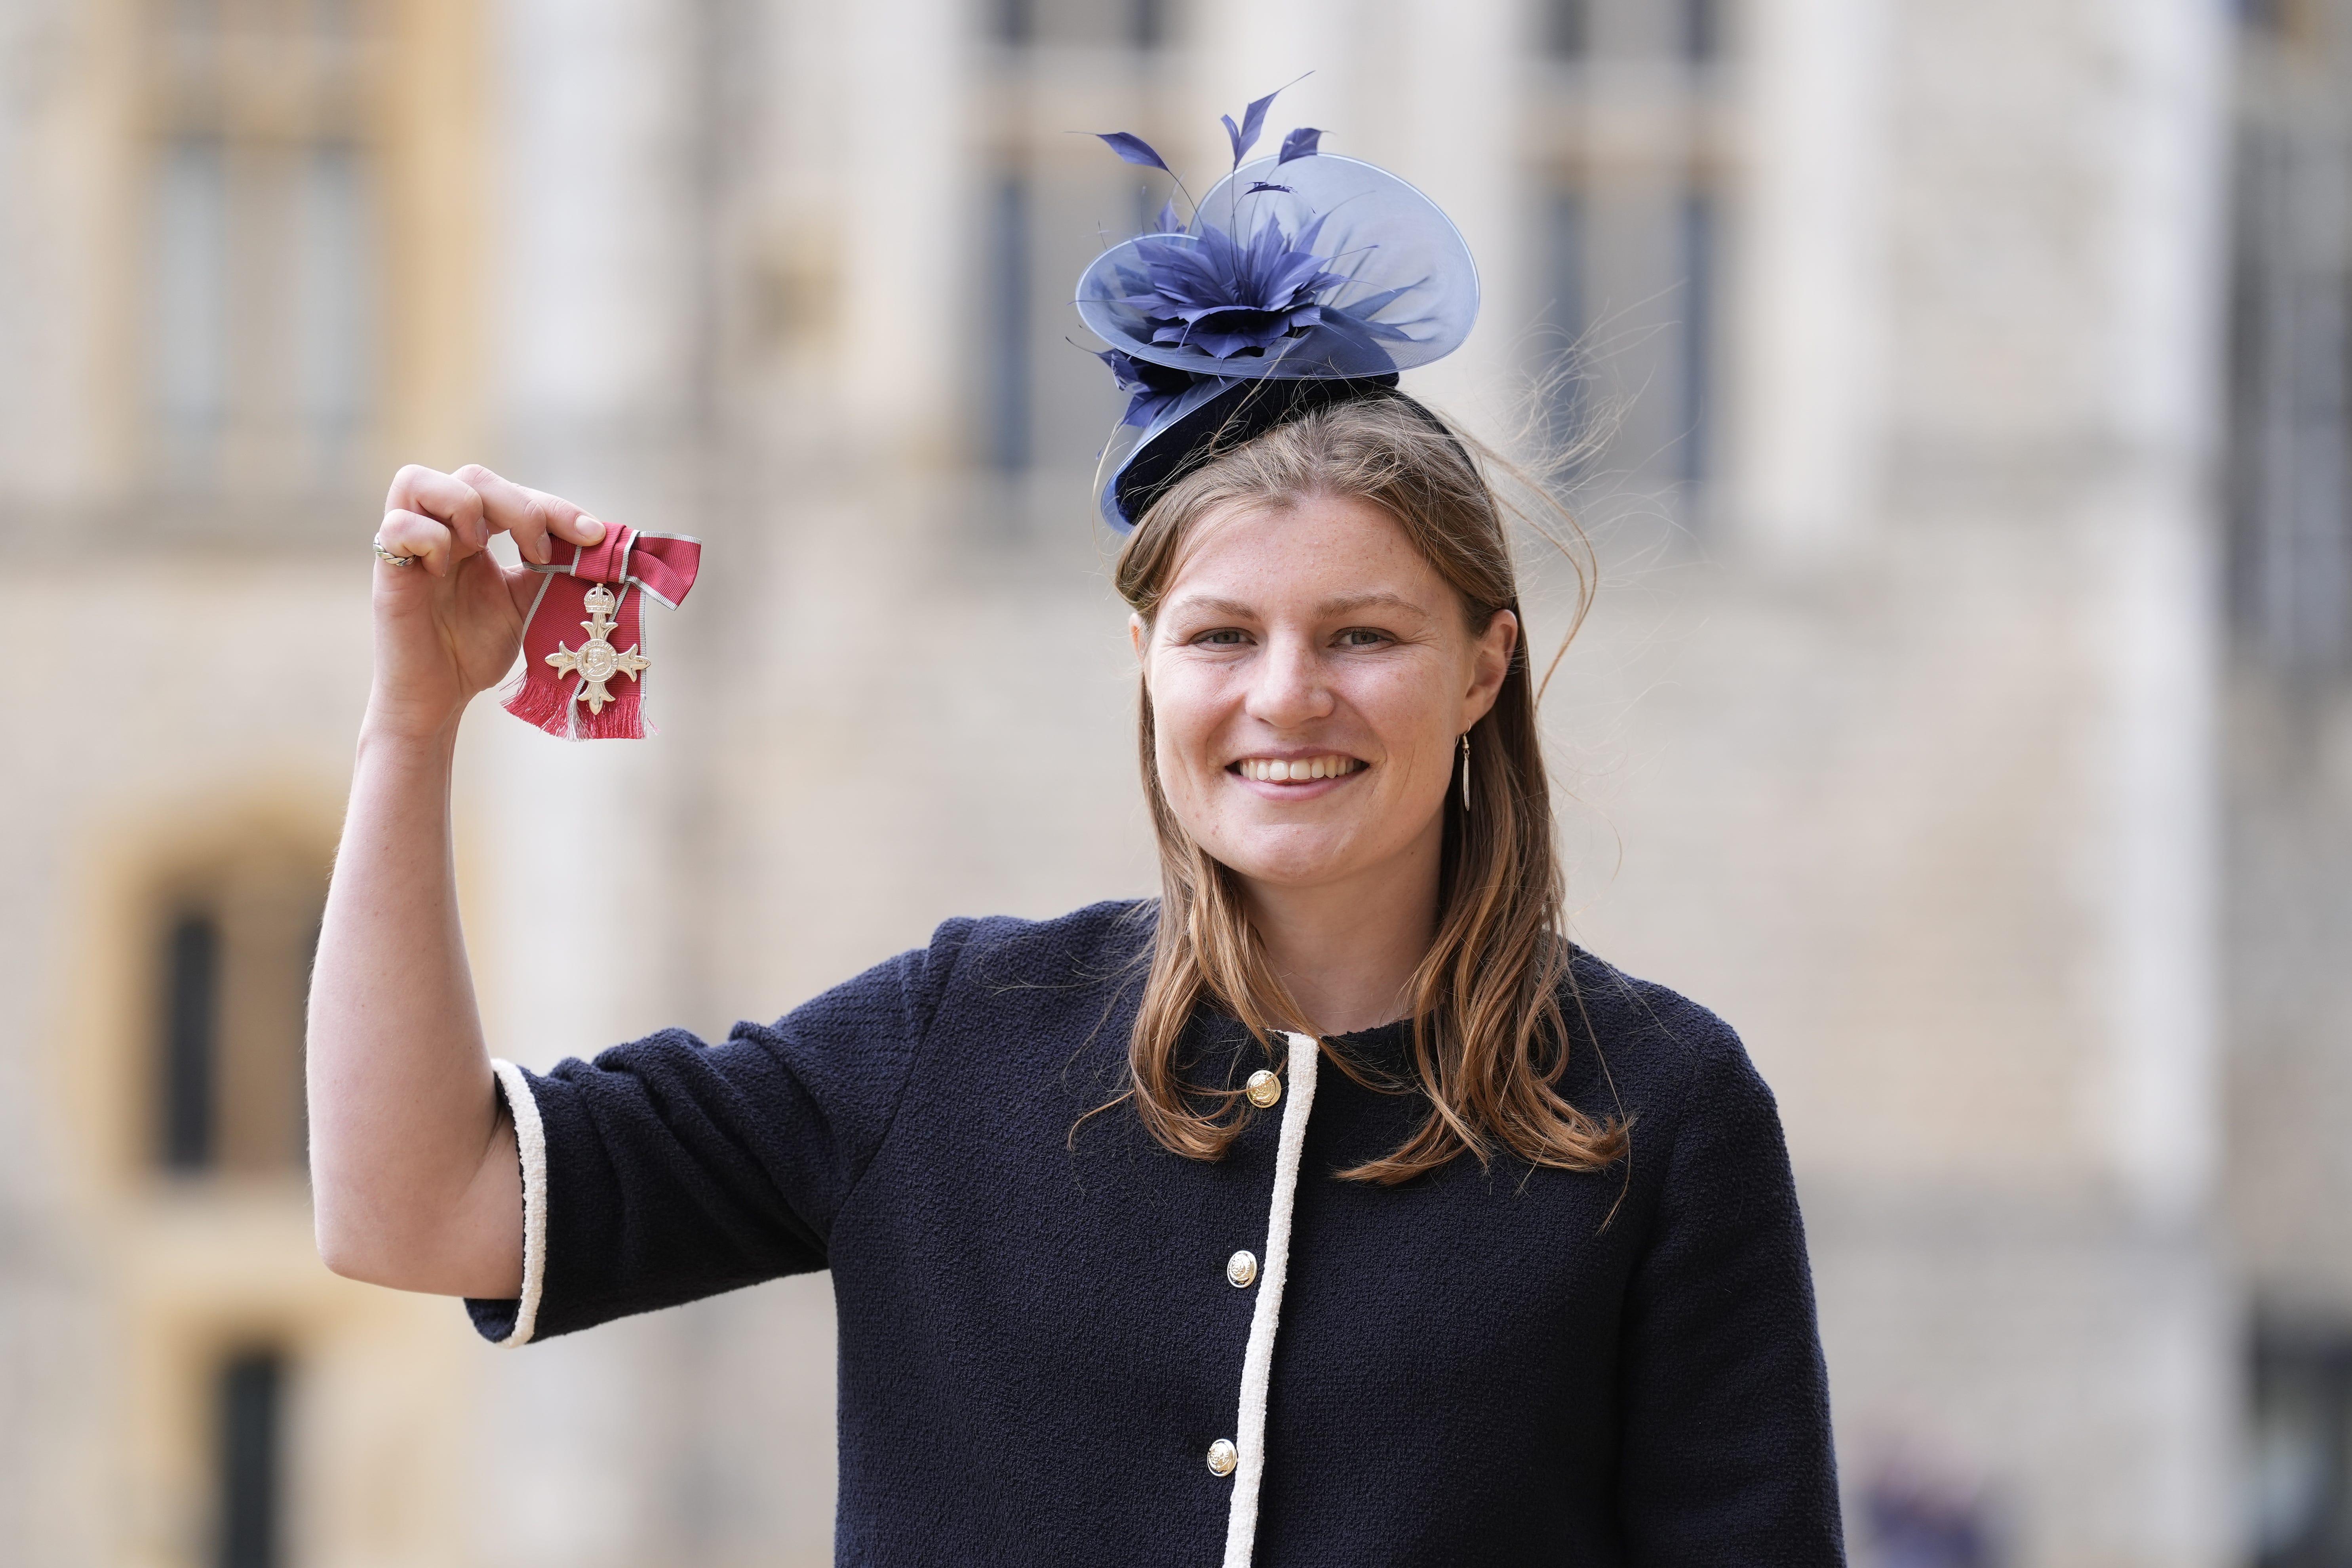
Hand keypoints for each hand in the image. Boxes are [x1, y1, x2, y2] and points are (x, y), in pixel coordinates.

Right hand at [368, 464, 609, 738]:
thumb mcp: (526, 604)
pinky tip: (445, 571)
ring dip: (465, 507)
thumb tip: (599, 548)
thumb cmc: (476, 650)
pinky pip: (395, 527)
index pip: (511, 491)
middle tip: (542, 553)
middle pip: (472, 475)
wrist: (440, 698)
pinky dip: (428, 539)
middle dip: (519, 505)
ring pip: (417, 480)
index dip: (554, 506)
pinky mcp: (388, 574)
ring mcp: (408, 548)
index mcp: (472, 533)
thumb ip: (552, 572)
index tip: (592, 536)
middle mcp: (438, 530)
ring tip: (483, 548)